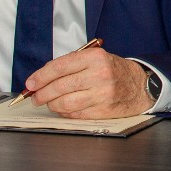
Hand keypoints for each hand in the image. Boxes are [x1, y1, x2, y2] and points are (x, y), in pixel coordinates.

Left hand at [23, 47, 152, 118]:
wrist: (140, 85)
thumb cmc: (113, 70)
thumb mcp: (96, 58)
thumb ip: (70, 65)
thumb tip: (41, 78)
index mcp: (95, 57)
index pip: (60, 66)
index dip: (41, 76)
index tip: (30, 83)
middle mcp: (99, 75)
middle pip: (60, 86)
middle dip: (42, 93)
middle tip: (35, 96)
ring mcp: (101, 94)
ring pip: (65, 103)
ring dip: (51, 104)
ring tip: (48, 102)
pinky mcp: (102, 110)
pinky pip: (75, 114)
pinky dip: (64, 112)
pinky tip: (62, 108)